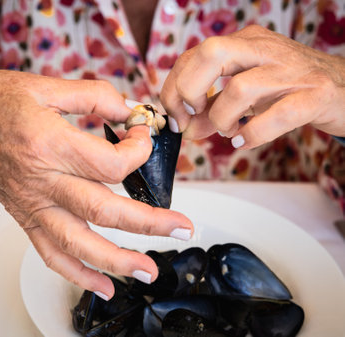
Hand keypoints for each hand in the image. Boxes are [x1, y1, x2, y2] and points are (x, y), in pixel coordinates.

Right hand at [0, 70, 192, 298]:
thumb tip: (128, 110)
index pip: (109, 163)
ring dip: (118, 261)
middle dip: (149, 223)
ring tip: (150, 271)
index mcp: (48, 142)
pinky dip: (78, 275)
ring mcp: (33, 205)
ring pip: (79, 243)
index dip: (137, 152)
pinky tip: (103, 287)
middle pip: (103, 210)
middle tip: (183, 229)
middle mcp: (42, 180)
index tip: (142, 139)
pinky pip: (51, 254)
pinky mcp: (26, 218)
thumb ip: (91, 95)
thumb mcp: (41, 85)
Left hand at [161, 25, 344, 148]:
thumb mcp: (246, 95)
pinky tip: (245, 141)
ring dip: (222, 119)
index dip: (174, 87)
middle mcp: (265, 49)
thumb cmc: (289, 89)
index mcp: (244, 43)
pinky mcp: (315, 95)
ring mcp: (291, 70)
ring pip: (240, 88)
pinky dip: (253, 135)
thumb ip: (213, 109)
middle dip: (188, 91)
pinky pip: (277, 115)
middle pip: (211, 54)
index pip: (194, 55)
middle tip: (190, 118)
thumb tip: (186, 128)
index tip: (175, 116)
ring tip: (229, 131)